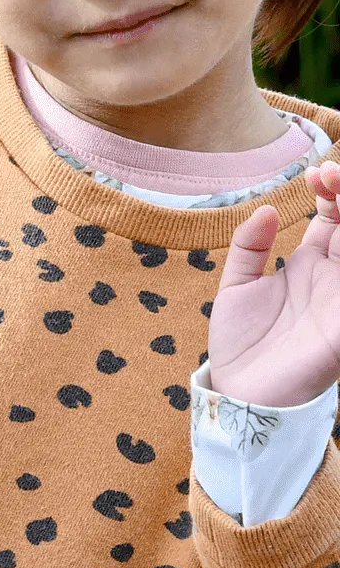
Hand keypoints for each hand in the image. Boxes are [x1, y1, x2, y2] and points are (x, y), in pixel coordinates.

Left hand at [206, 164, 339, 406]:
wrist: (238, 394)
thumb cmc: (241, 345)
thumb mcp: (237, 285)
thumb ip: (248, 247)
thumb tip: (264, 209)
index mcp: (309, 266)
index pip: (333, 219)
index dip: (331, 192)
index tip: (315, 172)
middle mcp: (332, 280)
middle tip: (329, 174)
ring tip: (338, 188)